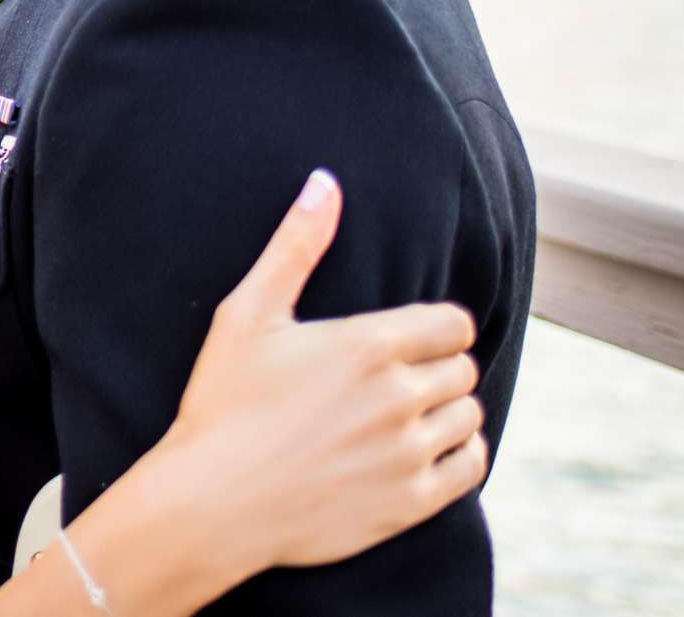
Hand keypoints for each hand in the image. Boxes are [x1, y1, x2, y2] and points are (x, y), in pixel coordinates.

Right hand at [159, 169, 487, 571]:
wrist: (212, 501)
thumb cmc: (223, 402)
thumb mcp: (248, 314)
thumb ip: (295, 245)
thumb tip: (325, 181)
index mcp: (369, 345)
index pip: (453, 323)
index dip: (435, 327)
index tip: (409, 338)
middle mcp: (400, 397)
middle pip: (462, 368)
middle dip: (436, 367)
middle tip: (395, 378)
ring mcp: (408, 453)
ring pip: (468, 416)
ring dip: (447, 411)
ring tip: (405, 415)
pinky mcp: (409, 502)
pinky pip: (471, 467)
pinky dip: (460, 455)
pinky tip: (426, 451)